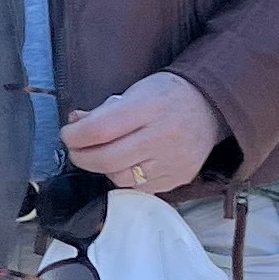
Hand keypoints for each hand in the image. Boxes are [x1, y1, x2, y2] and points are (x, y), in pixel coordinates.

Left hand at [60, 71, 224, 196]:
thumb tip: (75, 124)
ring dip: (103, 168)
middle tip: (76, 150)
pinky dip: (126, 178)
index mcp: (149, 107)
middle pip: (107, 159)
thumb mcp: (135, 91)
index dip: (75, 136)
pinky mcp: (178, 177)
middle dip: (81, 157)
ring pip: (120, 178)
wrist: (210, 106)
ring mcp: (172, 160)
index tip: (68, 135)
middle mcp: (162, 136)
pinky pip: (140, 188)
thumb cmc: (168, 95)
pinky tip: (126, 164)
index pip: (100, 130)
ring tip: (103, 155)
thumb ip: (104, 111)